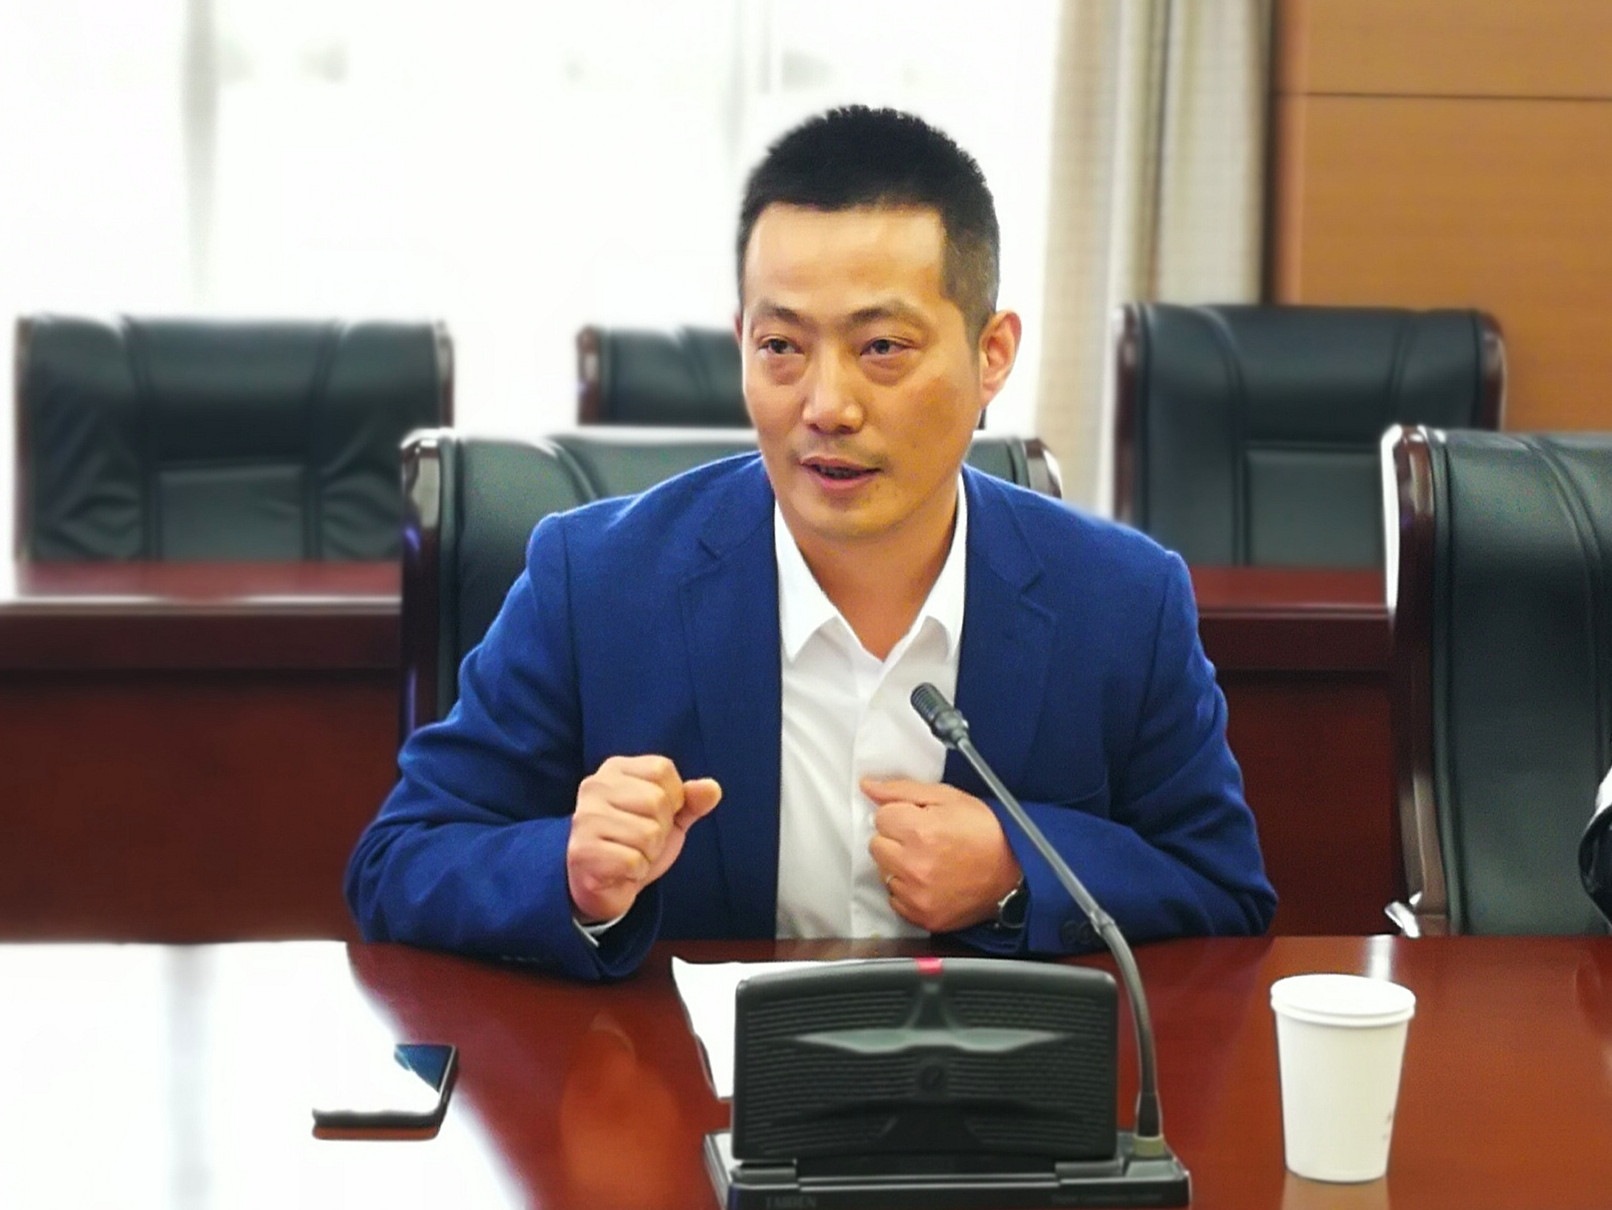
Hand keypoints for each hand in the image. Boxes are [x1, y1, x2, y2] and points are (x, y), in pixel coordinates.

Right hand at [566, 755, 721, 923]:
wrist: (598, 885)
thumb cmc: (633, 843)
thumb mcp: (669, 818)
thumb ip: (691, 801)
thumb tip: (712, 788)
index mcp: (615, 770)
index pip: (662, 769)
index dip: (673, 798)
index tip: (654, 815)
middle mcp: (595, 787)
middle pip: (657, 801)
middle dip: (660, 830)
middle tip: (641, 841)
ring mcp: (586, 818)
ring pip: (648, 834)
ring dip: (648, 853)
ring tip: (630, 854)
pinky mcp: (582, 851)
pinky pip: (633, 861)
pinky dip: (635, 872)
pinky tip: (621, 870)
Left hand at [862, 777, 1021, 933]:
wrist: (1014, 873)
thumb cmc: (984, 831)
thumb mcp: (948, 798)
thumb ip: (902, 791)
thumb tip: (867, 786)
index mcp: (919, 831)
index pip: (880, 817)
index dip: (899, 815)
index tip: (918, 819)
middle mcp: (913, 866)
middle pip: (876, 845)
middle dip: (895, 839)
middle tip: (923, 840)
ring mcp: (917, 895)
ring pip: (884, 872)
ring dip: (899, 865)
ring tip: (929, 860)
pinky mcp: (922, 916)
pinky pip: (895, 898)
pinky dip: (907, 889)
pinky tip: (930, 880)